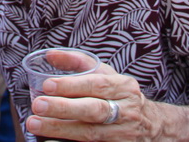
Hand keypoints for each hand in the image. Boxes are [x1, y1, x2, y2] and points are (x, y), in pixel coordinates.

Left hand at [25, 61, 160, 141]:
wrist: (153, 127)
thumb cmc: (120, 96)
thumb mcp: (106, 75)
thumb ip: (78, 63)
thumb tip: (49, 55)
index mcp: (124, 87)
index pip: (97, 85)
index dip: (72, 85)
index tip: (47, 85)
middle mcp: (126, 111)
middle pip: (94, 111)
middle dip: (64, 108)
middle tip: (38, 105)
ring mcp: (123, 135)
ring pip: (91, 134)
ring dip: (61, 129)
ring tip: (35, 124)